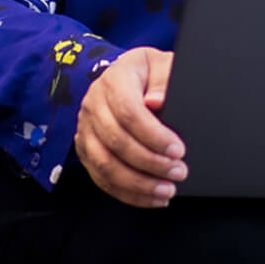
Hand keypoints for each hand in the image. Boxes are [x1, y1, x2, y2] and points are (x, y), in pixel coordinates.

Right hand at [74, 46, 186, 206]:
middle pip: (117, 141)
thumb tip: (156, 102)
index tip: (178, 150)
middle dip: (151, 163)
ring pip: (105, 164)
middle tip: (179, 172)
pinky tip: (151, 198)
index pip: (129, 112)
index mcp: (114, 79)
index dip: (154, 136)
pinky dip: (127, 193)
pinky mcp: (85, 149)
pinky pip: (101, 178)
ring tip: (167, 191)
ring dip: (138, 184)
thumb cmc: (150, 73)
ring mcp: (85, 128)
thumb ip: (164, 79)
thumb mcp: (162, 65)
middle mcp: (93, 103)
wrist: (126, 77)